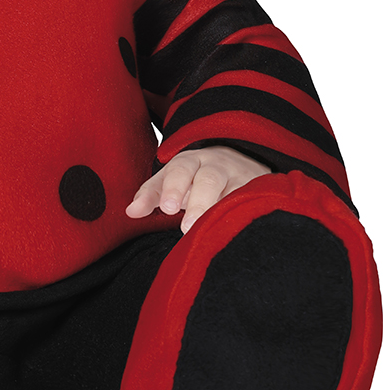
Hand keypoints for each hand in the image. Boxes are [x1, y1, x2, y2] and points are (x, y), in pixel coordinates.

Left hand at [125, 146, 270, 233]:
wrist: (239, 157)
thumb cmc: (196, 177)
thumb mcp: (172, 180)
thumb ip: (151, 194)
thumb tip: (130, 212)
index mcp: (189, 162)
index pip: (178, 170)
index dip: (172, 187)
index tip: (166, 208)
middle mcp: (215, 166)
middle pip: (208, 179)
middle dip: (198, 202)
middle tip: (187, 227)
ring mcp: (239, 177)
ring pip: (234, 191)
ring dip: (223, 211)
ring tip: (211, 232)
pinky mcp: (259, 189)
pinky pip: (255, 200)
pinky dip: (249, 212)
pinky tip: (242, 229)